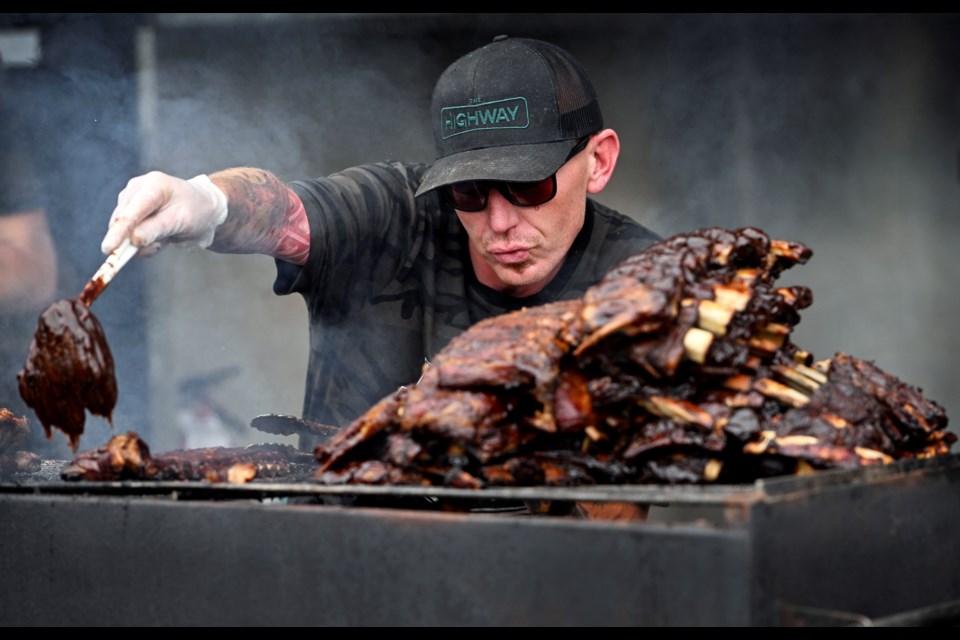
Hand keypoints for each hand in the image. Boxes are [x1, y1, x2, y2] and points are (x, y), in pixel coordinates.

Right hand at [100, 171, 227, 255]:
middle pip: (121, 221)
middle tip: (157, 247)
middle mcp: (138, 189)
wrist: (205, 211)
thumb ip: (157, 229)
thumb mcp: (182, 221)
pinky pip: (129, 234)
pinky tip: (161, 238)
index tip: (109, 249)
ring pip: (123, 230)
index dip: (119, 231)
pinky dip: (143, 243)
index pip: (131, 211)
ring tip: (166, 239)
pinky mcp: (131, 212)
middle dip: (132, 241)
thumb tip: (133, 239)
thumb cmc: (197, 213)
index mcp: (153, 186)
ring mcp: (132, 199)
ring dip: (141, 243)